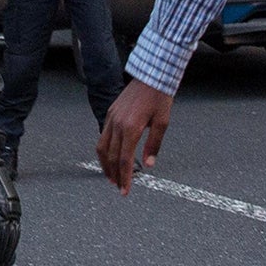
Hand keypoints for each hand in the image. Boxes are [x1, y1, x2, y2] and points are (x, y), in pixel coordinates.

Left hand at [0, 124, 20, 265]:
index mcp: (4, 210)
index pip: (2, 239)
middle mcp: (13, 210)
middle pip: (11, 239)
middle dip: (4, 255)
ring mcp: (15, 207)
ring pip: (15, 234)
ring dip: (9, 249)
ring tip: (2, 261)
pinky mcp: (13, 203)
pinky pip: (14, 226)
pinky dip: (11, 238)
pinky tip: (6, 245)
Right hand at [96, 78, 172, 192]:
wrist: (151, 75)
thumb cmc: (159, 98)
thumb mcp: (162, 123)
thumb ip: (154, 145)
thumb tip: (148, 164)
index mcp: (131, 128)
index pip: (125, 160)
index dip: (125, 177)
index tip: (125, 190)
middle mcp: (118, 124)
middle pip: (112, 157)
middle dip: (114, 174)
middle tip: (119, 186)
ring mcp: (111, 118)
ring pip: (102, 147)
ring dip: (105, 164)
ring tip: (111, 175)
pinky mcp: (110, 113)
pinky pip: (102, 136)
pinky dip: (104, 150)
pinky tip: (110, 156)